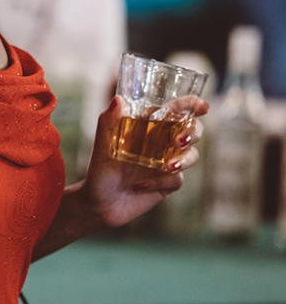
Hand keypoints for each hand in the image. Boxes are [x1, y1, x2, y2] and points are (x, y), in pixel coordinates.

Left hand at [80, 94, 208, 229]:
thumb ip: (108, 122)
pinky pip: (177, 179)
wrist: (100, 204)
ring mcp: (168, 162)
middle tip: (179, 140)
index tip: (203, 106)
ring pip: (192, 155)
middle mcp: (162, 141)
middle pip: (192, 130)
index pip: (175, 110)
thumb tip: (118, 99)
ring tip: (168, 166)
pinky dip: (160, 182)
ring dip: (185, 159)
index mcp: (149, 126)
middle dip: (193, 132)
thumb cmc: (100, 169)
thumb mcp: (101, 145)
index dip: (192, 105)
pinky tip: (140, 185)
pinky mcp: (168, 183)